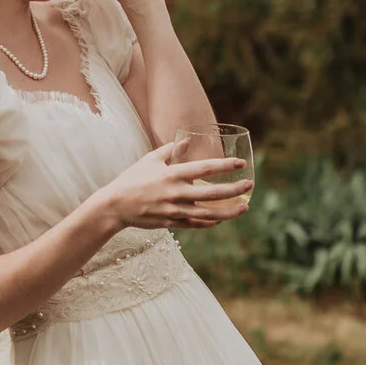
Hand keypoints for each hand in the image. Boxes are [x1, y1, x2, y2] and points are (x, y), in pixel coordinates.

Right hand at [92, 140, 252, 229]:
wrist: (115, 206)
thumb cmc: (132, 179)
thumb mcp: (150, 159)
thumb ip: (171, 150)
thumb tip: (189, 140)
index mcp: (172, 174)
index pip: (204, 169)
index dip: (224, 166)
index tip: (240, 164)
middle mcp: (176, 193)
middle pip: (212, 193)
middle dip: (234, 190)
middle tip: (250, 185)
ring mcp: (174, 210)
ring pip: (208, 214)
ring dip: (229, 211)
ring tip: (244, 207)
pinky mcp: (171, 223)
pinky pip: (195, 224)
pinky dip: (210, 222)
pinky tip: (221, 219)